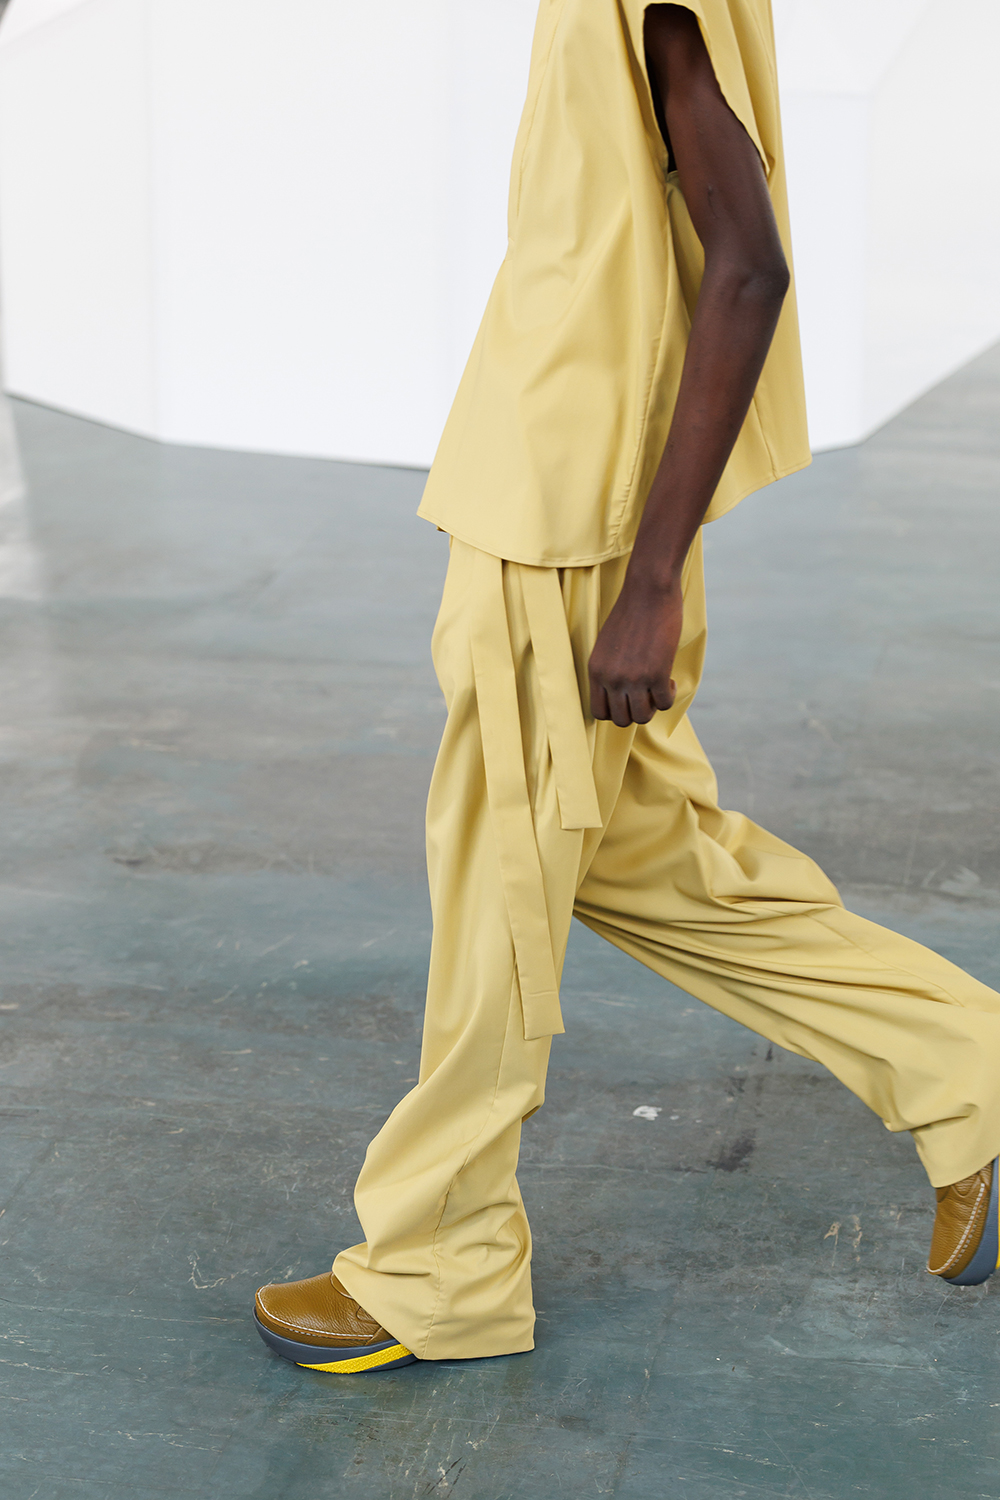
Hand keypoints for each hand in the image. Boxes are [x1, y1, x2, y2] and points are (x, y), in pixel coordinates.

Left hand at [588, 571, 681, 725]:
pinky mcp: (657, 674)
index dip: (616, 711)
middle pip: (621, 720)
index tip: (629, 699)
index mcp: (596, 670)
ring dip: (653, 706)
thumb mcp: (607, 645)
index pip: (599, 712)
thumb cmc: (631, 612)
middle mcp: (611, 678)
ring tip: (658, 688)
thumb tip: (619, 692)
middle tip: (646, 694)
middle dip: (636, 711)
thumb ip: (609, 669)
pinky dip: (669, 696)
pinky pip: (664, 703)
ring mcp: (633, 678)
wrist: (648, 590)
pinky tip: (670, 679)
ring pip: (642, 717)